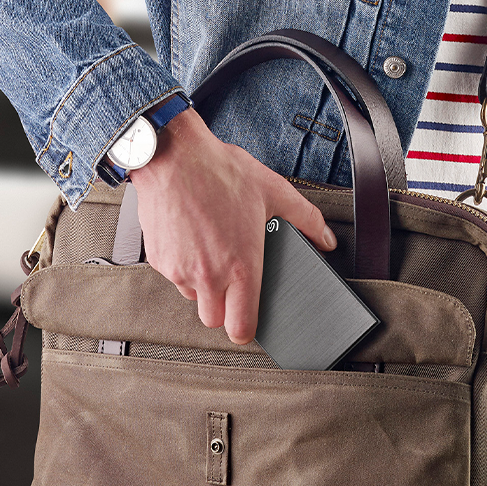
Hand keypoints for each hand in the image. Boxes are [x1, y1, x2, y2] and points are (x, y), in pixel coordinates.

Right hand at [127, 107, 336, 344]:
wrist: (173, 156)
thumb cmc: (220, 172)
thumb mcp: (274, 191)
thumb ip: (306, 220)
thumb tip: (327, 239)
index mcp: (241, 265)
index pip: (241, 327)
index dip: (246, 329)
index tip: (248, 320)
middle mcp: (209, 274)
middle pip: (214, 320)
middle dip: (223, 307)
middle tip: (232, 279)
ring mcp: (180, 269)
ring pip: (192, 297)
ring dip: (202, 285)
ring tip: (212, 249)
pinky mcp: (159, 259)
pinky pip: (174, 276)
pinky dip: (183, 266)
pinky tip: (192, 237)